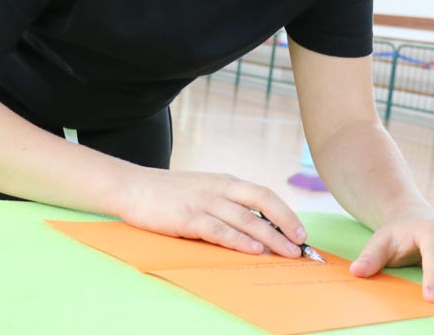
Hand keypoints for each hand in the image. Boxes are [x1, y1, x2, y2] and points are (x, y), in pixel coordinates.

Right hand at [115, 168, 306, 258]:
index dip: (285, 212)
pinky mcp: (187, 217)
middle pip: (261, 202)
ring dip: (269, 236)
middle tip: (301, 245)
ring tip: (286, 252)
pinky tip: (253, 249)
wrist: (132, 186)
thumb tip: (256, 225)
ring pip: (244, 218)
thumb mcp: (203, 190)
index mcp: (224, 181)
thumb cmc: (168, 193)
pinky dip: (239, 239)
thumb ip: (226, 202)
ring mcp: (203, 202)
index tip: (300, 231)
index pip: (263, 193)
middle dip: (285, 223)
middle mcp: (218, 188)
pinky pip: (219, 229)